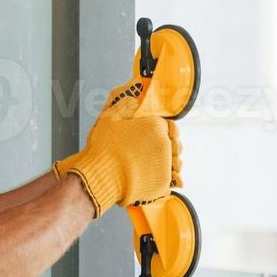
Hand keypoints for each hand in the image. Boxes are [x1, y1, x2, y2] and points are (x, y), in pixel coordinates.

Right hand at [53, 80, 180, 210]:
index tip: (155, 136)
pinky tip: (154, 177)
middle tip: (151, 153)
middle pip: (175, 144)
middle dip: (167, 147)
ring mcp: (166, 164)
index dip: (164, 130)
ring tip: (153, 166)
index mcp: (155, 125)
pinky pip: (173, 180)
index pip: (171, 126)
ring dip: (168, 163)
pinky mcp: (164, 183)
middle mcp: (165, 144)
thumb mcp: (110, 119)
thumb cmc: (103, 149)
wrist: (99, 177)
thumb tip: (136, 94)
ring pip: (176, 163)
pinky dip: (166, 179)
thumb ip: (126, 105)